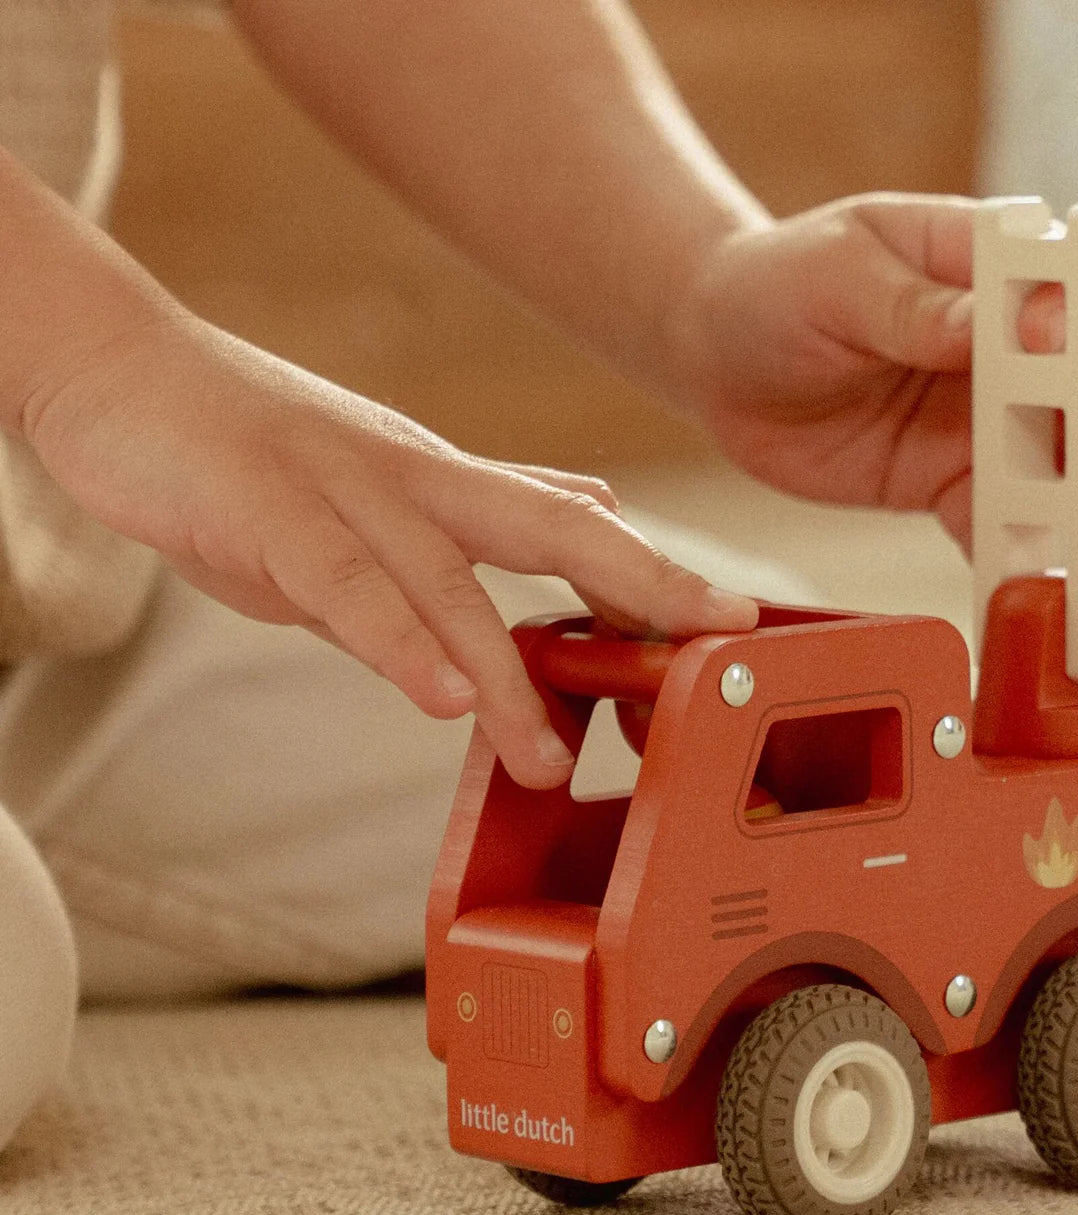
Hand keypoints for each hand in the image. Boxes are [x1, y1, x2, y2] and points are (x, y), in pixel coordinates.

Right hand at [21, 313, 758, 787]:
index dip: (658, 571)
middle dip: (648, 581)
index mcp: (448, 486)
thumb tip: (588, 511)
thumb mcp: (390, 492)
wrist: (121, 372)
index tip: (732, 616)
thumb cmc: (256, 452)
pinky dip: (396, 643)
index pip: (575, 528)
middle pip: (556, 530)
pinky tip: (437, 700)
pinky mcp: (270, 513)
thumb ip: (483, 519)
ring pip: (450, 584)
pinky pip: (345, 587)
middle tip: (722, 636)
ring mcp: (348, 493)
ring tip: (549, 756)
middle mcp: (418, 483)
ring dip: (504, 677)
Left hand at [670, 194, 1063, 552]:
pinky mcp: (945, 477)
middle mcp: (998, 341)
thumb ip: (914, 307)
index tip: (1052, 348)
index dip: (1063, 317)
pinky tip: (1022, 586)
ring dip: (1061, 502)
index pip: (1050, 284)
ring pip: (1040, 461)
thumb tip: (996, 325)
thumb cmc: (775, 287)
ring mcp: (976, 414)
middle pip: (1069, 385)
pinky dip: (1007, 551)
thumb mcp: (836, 280)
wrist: (716, 358)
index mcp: (981, 260)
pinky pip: (990, 517)